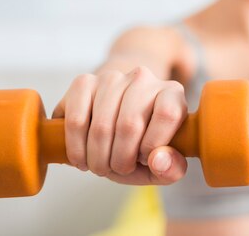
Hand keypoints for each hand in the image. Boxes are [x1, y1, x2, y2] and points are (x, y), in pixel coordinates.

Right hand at [53, 66, 187, 184]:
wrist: (116, 118)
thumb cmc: (144, 142)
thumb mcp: (165, 161)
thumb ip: (172, 168)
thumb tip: (157, 161)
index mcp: (171, 92)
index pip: (168, 114)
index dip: (153, 145)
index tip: (144, 160)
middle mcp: (143, 78)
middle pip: (130, 124)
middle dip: (120, 160)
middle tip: (118, 170)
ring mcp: (112, 78)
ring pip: (101, 126)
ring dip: (98, 158)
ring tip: (101, 166)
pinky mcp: (84, 82)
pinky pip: (76, 120)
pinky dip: (76, 148)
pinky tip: (82, 158)